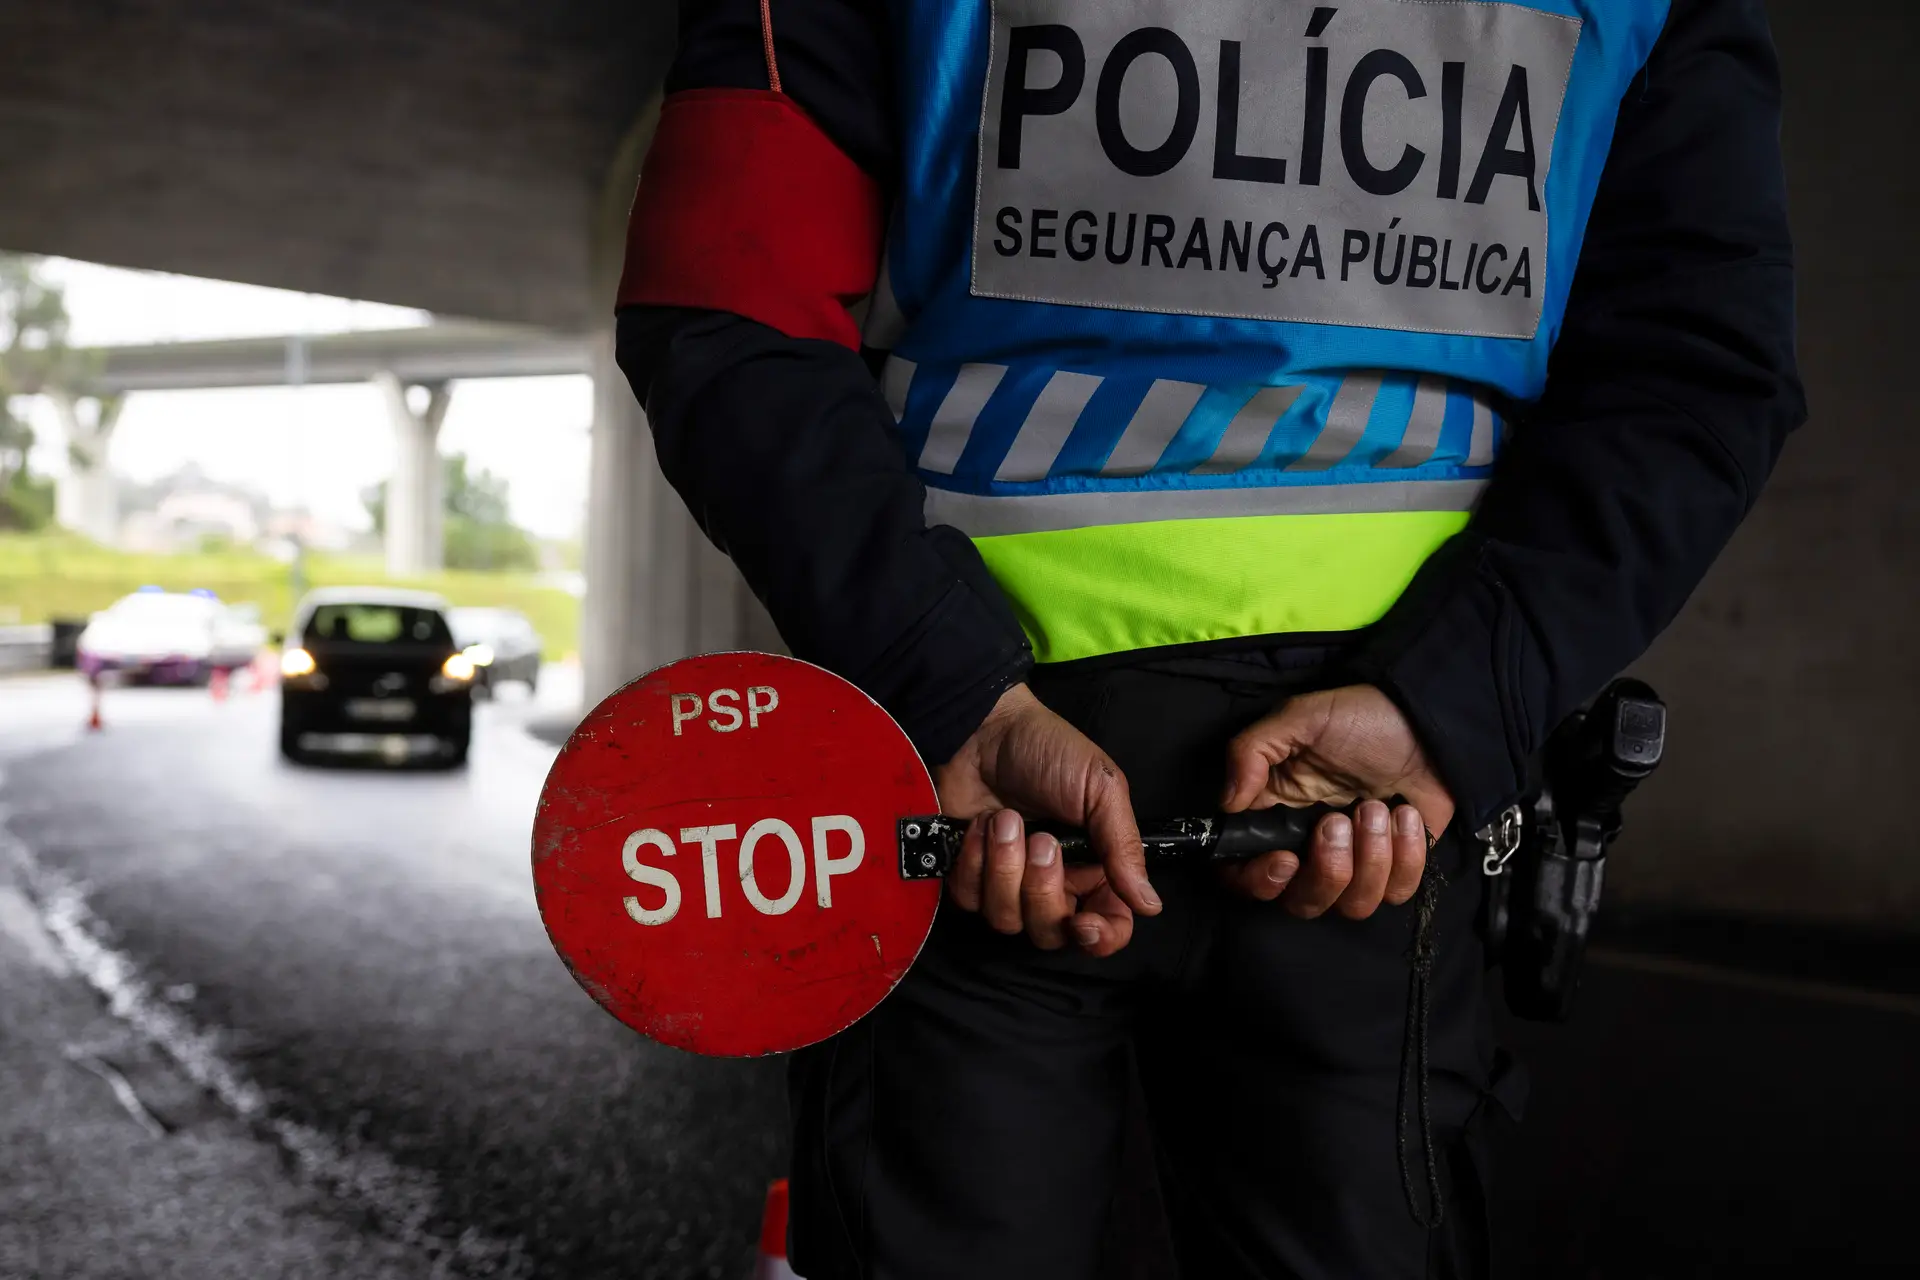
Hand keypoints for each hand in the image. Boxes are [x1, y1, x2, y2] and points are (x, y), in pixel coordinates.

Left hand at [935, 684, 1160, 955]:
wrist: (983, 727)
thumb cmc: (1048, 749)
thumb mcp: (1101, 789)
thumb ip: (1124, 848)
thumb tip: (1149, 904)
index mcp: (1095, 867)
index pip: (1107, 927)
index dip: (1099, 937)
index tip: (1082, 922)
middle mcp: (1053, 882)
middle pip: (1051, 932)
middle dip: (1041, 890)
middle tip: (1041, 840)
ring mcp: (1007, 881)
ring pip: (1006, 920)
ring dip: (1004, 868)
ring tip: (1005, 821)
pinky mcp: (968, 872)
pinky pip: (968, 899)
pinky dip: (972, 861)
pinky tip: (978, 826)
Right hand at [1219, 685, 1452, 919]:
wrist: (1429, 722)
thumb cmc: (1359, 717)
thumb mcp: (1299, 717)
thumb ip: (1251, 752)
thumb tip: (1228, 804)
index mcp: (1275, 818)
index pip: (1244, 875)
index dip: (1259, 881)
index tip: (1286, 859)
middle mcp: (1310, 850)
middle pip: (1302, 903)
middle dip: (1326, 871)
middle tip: (1339, 820)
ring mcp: (1356, 863)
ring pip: (1352, 906)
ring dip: (1369, 858)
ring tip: (1378, 809)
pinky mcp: (1398, 867)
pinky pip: (1395, 892)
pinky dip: (1405, 857)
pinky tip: (1405, 814)